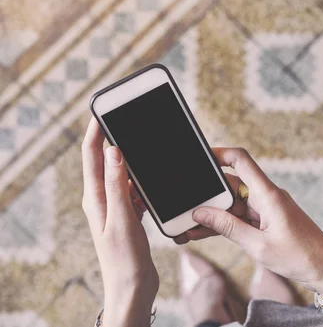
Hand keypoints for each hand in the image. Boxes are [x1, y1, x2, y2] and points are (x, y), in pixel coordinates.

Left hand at [81, 118, 157, 326]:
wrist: (132, 287)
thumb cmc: (124, 259)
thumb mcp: (122, 219)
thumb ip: (118, 185)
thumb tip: (113, 150)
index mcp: (96, 198)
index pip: (91, 156)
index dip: (95, 131)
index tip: (103, 110)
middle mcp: (102, 199)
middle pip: (105, 161)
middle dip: (113, 138)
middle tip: (125, 118)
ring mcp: (115, 207)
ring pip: (121, 174)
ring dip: (131, 160)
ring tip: (143, 145)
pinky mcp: (128, 215)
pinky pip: (134, 189)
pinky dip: (143, 180)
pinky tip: (154, 180)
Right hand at [174, 147, 322, 296]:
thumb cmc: (299, 257)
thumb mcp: (258, 246)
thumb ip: (228, 227)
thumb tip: (201, 213)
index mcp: (268, 195)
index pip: (242, 161)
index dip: (220, 153)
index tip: (200, 157)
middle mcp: (268, 196)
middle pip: (232, 185)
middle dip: (208, 195)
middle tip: (186, 208)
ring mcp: (268, 208)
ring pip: (234, 203)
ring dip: (214, 214)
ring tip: (190, 226)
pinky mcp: (268, 220)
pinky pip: (242, 216)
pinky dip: (226, 223)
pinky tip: (206, 231)